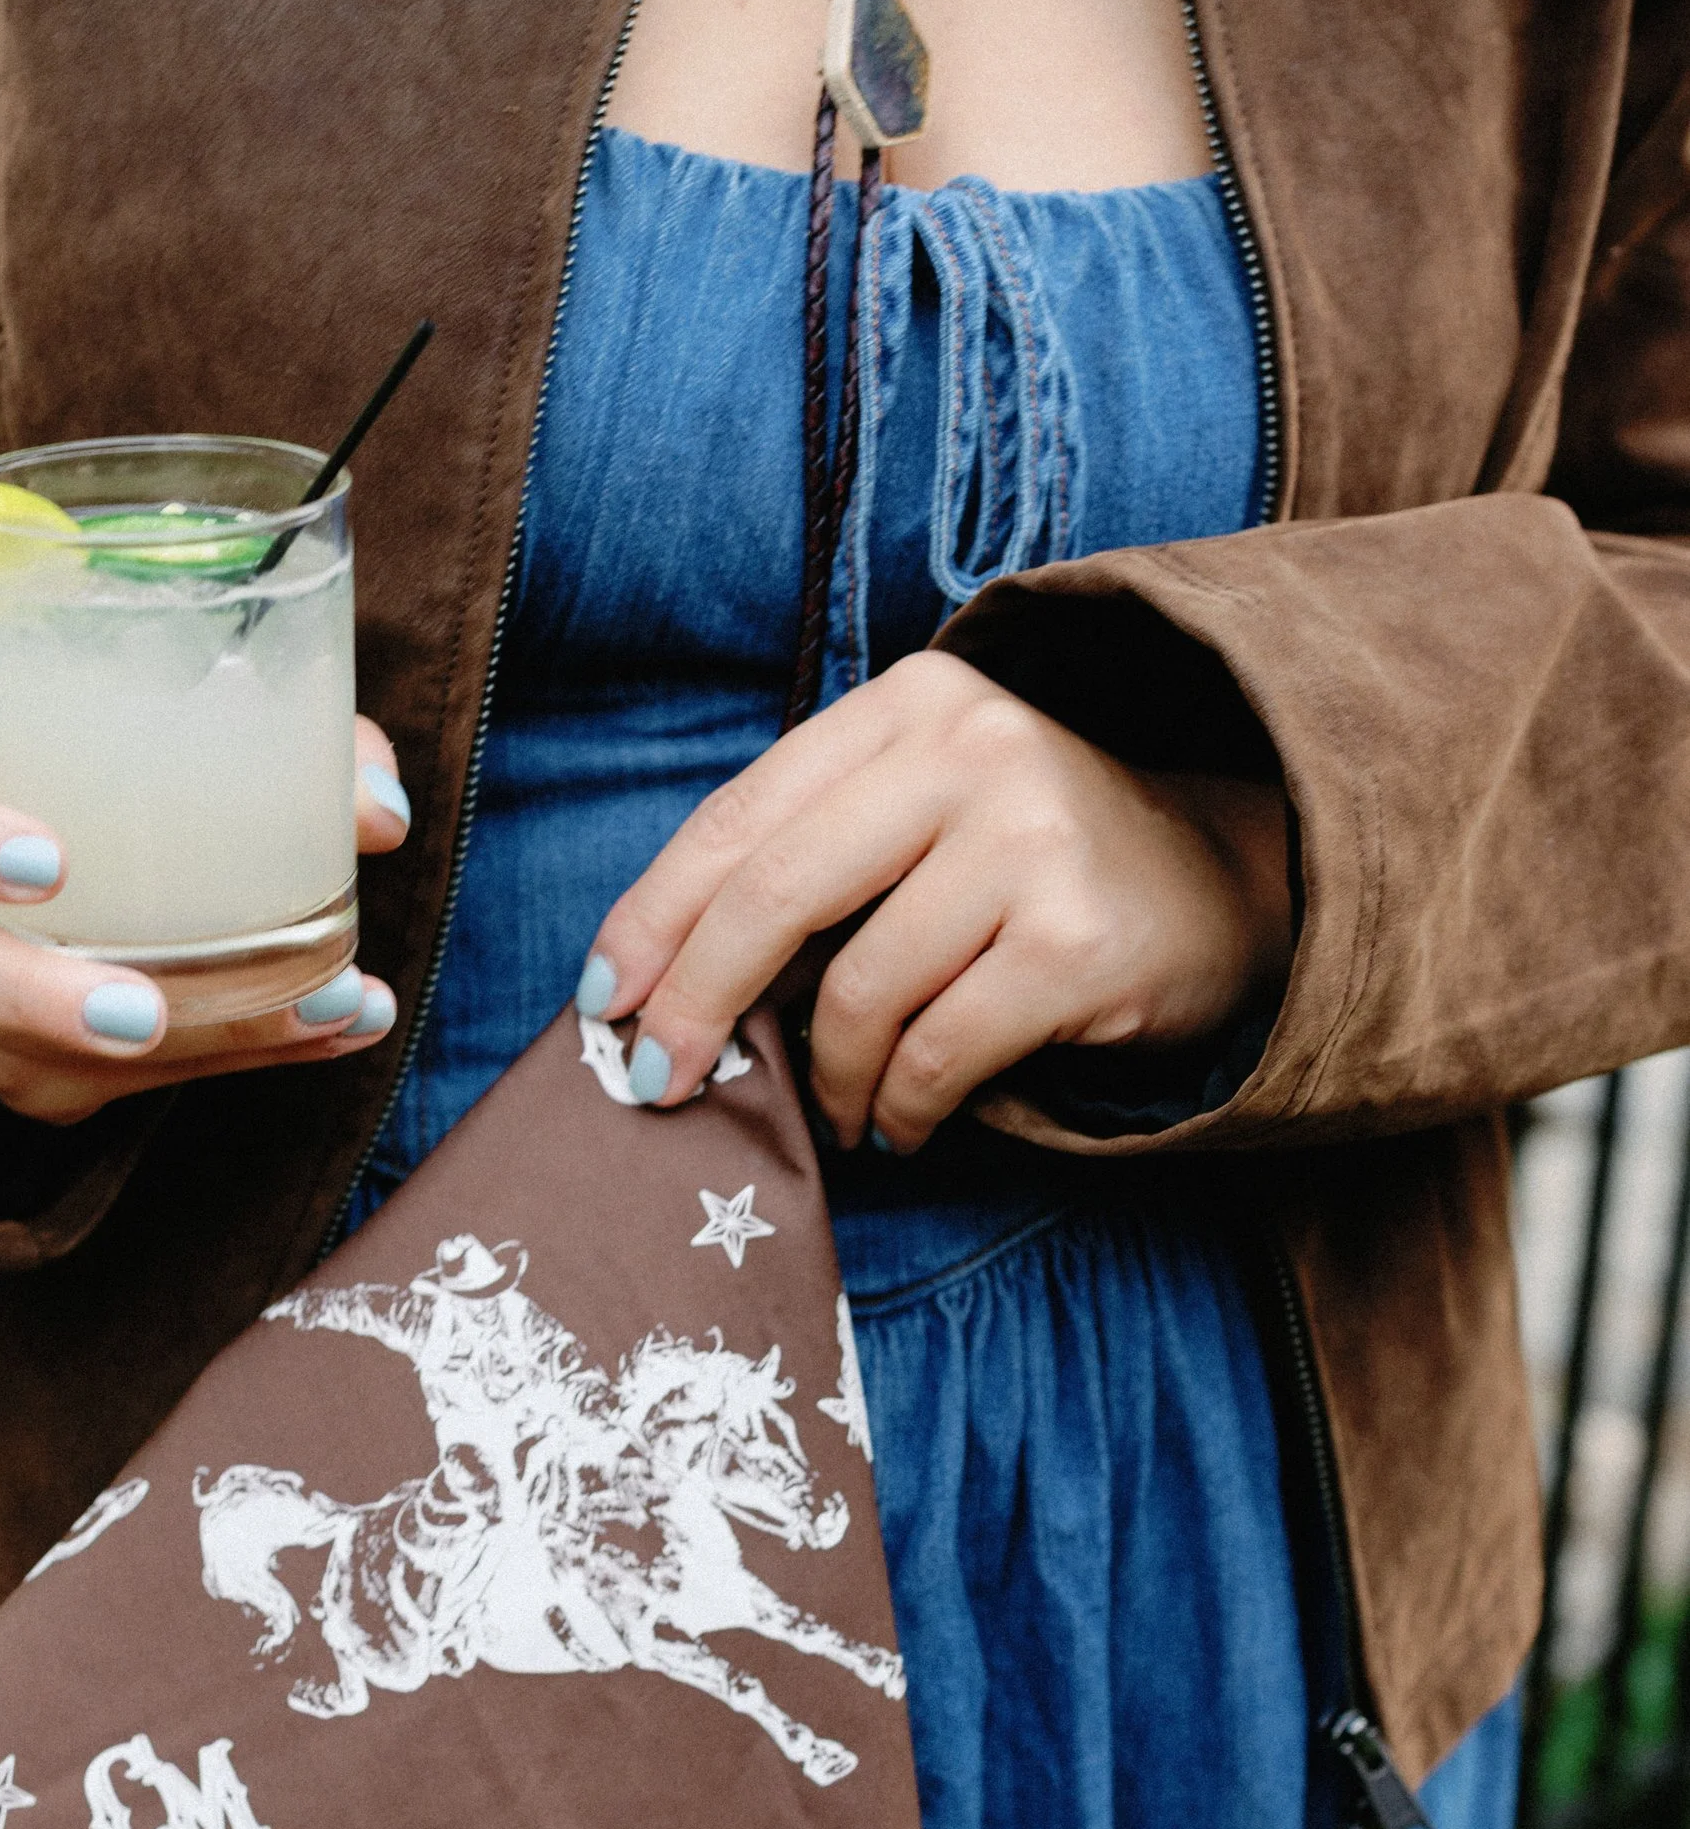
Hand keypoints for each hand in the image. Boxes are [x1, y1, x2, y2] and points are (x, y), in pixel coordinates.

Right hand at [0, 716, 410, 1124]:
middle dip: (37, 1000)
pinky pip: (110, 1089)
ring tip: (312, 1017)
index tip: (49, 864)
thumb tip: (379, 815)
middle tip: (143, 1015)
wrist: (80, 834)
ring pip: (25, 1054)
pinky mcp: (24, 1068)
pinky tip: (329, 1033)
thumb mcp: (181, 721)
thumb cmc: (118, 758)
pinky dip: (235, 1058)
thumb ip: (286, 740)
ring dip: (188, 1046)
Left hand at [576, 653, 1293, 1150]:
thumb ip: (810, 856)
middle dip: (697, 1005)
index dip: (653, 917)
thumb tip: (654, 983)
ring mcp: (1030, 841)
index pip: (740, 817)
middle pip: (775, 897)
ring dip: (827, 1077)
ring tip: (838, 1109)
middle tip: (658, 1082)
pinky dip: (902, 1106)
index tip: (602, 1000)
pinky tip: (901, 1122)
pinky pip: (937, 1054)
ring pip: (858, 993)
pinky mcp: (1075, 942)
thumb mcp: (920, 811)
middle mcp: (971, 750)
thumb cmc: (1030, 859)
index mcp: (907, 705)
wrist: (1225, 880)